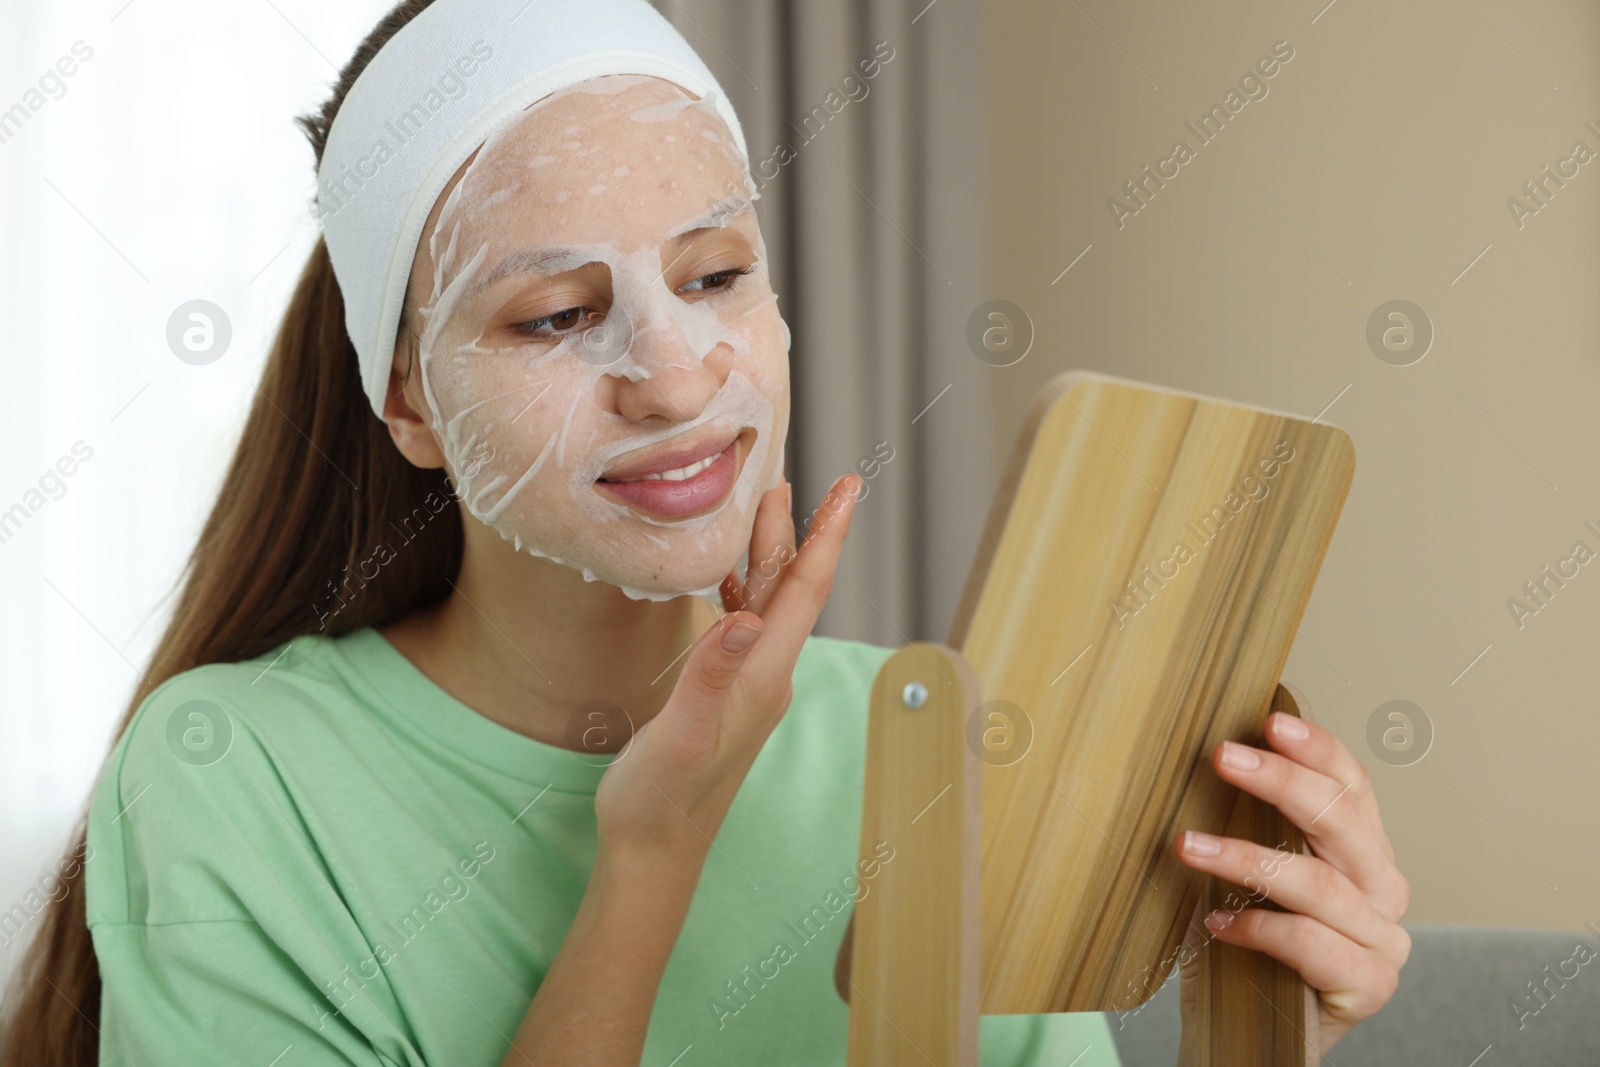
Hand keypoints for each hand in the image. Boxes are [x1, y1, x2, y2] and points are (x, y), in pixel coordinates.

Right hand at [594, 472, 859, 864]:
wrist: (654, 853)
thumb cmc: (659, 800)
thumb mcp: (681, 735)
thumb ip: (709, 676)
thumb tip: (742, 619)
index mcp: (762, 677)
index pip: (805, 591)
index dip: (827, 534)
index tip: (850, 486)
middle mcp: (765, 677)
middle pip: (789, 587)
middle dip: (793, 528)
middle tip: (788, 474)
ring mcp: (748, 688)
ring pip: (766, 604)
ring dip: (766, 554)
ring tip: (756, 507)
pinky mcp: (727, 697)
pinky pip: (742, 627)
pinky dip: (738, 589)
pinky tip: (722, 577)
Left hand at [1173, 684, 1410, 1052]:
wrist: (1252, 1035)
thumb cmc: (1245, 946)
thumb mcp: (1244, 873)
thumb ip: (1245, 822)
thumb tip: (1205, 756)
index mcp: (1363, 850)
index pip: (1352, 786)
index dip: (1316, 749)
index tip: (1268, 721)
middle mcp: (1382, 889)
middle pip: (1343, 822)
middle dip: (1280, 783)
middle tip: (1222, 756)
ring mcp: (1382, 939)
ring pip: (1321, 884)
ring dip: (1247, 858)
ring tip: (1188, 846)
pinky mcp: (1368, 986)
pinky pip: (1312, 945)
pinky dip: (1259, 929)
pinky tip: (1215, 922)